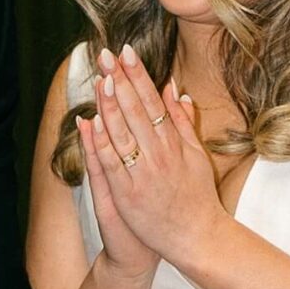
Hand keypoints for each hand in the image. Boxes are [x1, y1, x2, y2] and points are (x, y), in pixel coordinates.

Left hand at [86, 44, 225, 275]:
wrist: (197, 237)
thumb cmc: (198, 196)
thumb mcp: (197, 155)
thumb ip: (183, 122)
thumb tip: (174, 89)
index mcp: (175, 143)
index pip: (153, 100)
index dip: (138, 75)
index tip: (127, 52)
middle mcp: (159, 154)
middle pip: (136, 110)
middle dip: (120, 80)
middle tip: (105, 54)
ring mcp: (143, 174)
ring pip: (122, 132)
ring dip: (109, 104)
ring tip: (98, 78)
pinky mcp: (129, 194)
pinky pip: (112, 164)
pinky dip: (101, 143)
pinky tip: (91, 122)